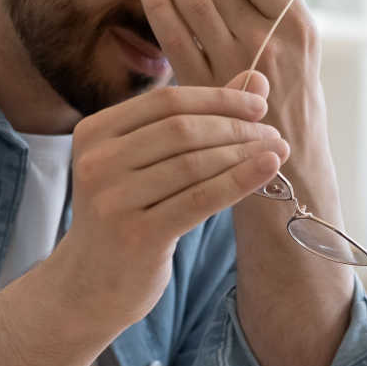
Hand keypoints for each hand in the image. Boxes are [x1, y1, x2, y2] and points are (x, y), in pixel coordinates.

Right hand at [45, 75, 289, 327]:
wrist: (90, 285)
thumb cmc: (128, 215)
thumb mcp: (148, 163)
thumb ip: (196, 119)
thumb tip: (256, 80)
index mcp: (94, 132)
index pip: (166, 101)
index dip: (218, 98)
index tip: (258, 105)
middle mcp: (97, 162)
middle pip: (182, 129)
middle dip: (235, 126)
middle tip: (272, 132)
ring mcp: (112, 199)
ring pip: (194, 163)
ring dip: (243, 153)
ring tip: (276, 152)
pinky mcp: (136, 234)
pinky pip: (200, 199)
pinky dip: (240, 180)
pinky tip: (268, 168)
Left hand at [137, 0, 339, 224]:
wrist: (290, 172)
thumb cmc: (293, 113)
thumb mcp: (300, 59)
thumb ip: (271, 22)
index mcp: (298, 28)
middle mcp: (269, 41)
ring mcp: (234, 63)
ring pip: (195, 3)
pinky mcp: (203, 86)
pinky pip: (175, 35)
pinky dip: (158, 5)